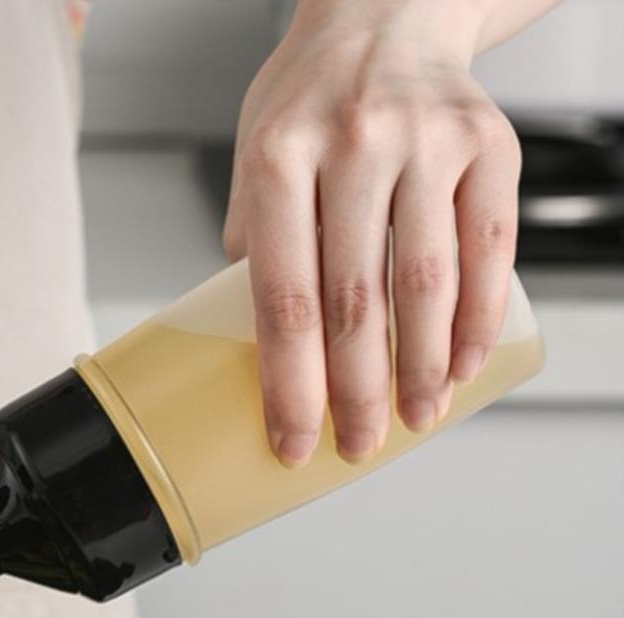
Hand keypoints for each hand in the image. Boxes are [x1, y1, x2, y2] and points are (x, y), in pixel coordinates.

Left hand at [224, 0, 523, 466]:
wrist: (386, 13)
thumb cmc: (308, 103)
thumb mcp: (255, 159)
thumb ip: (256, 247)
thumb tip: (260, 345)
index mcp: (277, 158)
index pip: (284, 297)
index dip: (289, 384)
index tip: (293, 442)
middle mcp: (353, 143)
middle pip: (356, 301)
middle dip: (357, 392)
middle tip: (357, 446)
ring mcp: (428, 140)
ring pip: (428, 282)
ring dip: (423, 367)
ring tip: (415, 420)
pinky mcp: (489, 143)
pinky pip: (490, 247)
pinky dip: (479, 318)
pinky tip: (462, 365)